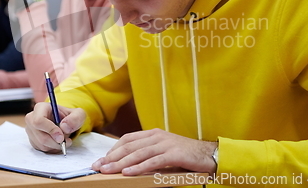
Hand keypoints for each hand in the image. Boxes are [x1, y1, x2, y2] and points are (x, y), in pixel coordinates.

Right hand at [25, 102, 85, 152]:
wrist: (65, 123)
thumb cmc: (70, 117)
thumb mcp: (78, 114)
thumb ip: (75, 118)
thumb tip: (64, 127)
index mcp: (41, 108)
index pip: (39, 121)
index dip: (50, 130)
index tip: (61, 137)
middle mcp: (32, 118)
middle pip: (40, 136)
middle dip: (55, 142)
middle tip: (67, 141)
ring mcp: (30, 130)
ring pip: (41, 144)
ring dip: (55, 146)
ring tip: (64, 140)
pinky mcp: (32, 140)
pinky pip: (41, 149)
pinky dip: (52, 149)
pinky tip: (58, 142)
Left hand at [92, 129, 216, 175]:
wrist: (208, 154)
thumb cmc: (185, 155)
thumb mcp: (163, 150)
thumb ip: (148, 153)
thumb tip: (127, 163)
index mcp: (153, 134)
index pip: (127, 139)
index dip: (113, 149)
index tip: (101, 159)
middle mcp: (157, 136)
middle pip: (129, 146)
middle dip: (112, 157)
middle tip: (99, 166)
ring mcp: (165, 144)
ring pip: (138, 153)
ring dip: (121, 163)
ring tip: (108, 170)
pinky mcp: (174, 154)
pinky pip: (153, 162)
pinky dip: (139, 167)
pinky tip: (128, 173)